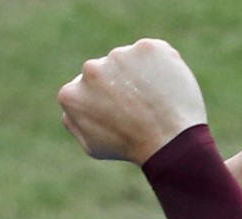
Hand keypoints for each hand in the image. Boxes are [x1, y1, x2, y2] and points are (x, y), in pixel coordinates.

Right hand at [58, 39, 207, 164]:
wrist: (169, 140)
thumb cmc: (131, 147)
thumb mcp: (93, 145)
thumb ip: (74, 120)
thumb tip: (73, 100)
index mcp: (72, 93)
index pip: (86, 89)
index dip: (106, 101)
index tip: (122, 114)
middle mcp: (91, 69)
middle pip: (107, 71)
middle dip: (121, 84)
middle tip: (141, 107)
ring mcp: (119, 55)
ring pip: (130, 60)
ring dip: (140, 74)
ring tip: (155, 100)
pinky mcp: (146, 48)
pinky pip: (153, 54)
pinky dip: (161, 66)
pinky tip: (166, 88)